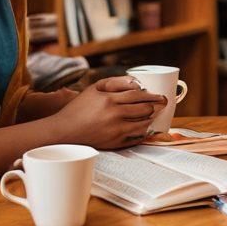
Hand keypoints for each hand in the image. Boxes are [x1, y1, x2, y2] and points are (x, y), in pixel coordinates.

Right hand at [48, 76, 166, 150]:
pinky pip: (136, 138)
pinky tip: (144, 128)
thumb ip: (115, 82)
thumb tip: (135, 82)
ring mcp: (116, 131)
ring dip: (151, 119)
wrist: (65, 131)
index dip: (153, 95)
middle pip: (144, 110)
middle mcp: (115, 115)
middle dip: (155, 106)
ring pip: (143, 124)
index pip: (139, 95)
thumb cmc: (79, 108)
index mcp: (110, 100)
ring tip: (153, 115)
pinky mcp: (114, 143)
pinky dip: (143, 133)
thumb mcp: (94, 88)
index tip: (161, 96)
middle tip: (161, 104)